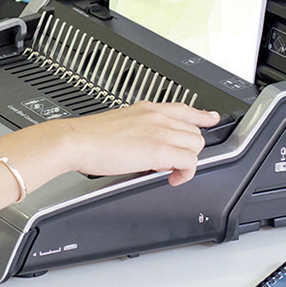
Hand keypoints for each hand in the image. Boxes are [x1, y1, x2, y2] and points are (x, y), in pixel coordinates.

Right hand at [36, 102, 219, 187]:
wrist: (75, 140)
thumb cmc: (89, 137)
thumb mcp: (120, 124)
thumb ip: (139, 130)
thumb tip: (146, 147)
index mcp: (147, 109)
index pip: (184, 109)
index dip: (202, 116)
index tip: (210, 118)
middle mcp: (158, 116)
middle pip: (194, 132)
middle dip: (188, 149)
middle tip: (172, 162)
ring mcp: (160, 131)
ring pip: (196, 146)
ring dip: (187, 161)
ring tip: (168, 170)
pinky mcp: (159, 150)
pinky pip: (190, 162)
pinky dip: (185, 173)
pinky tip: (172, 177)